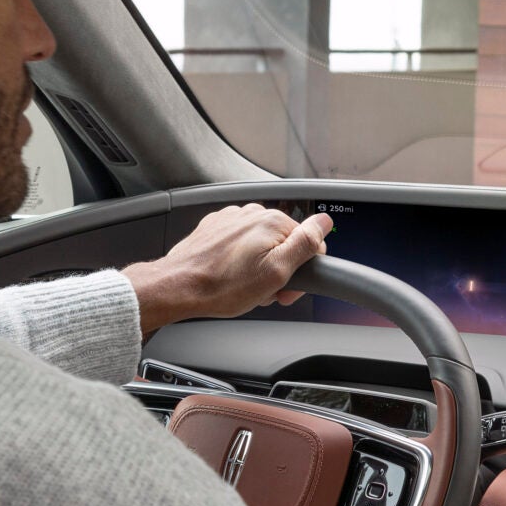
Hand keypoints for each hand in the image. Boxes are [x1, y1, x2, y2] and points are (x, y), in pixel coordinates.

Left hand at [124, 205, 332, 332]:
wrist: (180, 287)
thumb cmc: (223, 286)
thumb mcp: (276, 272)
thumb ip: (305, 243)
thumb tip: (325, 222)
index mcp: (272, 221)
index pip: (307, 243)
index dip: (302, 271)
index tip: (287, 288)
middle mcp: (252, 214)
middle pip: (283, 244)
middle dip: (279, 270)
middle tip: (264, 292)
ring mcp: (231, 219)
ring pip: (260, 245)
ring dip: (259, 267)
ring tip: (244, 286)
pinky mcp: (215, 228)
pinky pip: (238, 244)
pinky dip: (239, 260)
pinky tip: (230, 276)